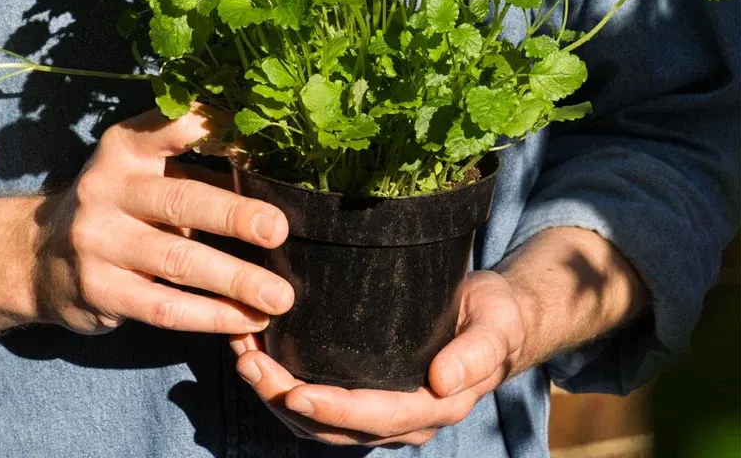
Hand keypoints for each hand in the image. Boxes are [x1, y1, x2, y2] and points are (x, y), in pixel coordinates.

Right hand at [30, 105, 293, 334]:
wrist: (38, 257)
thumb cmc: (120, 204)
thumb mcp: (146, 170)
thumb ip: (197, 168)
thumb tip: (269, 175)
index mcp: (127, 147)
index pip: (176, 128)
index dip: (220, 133)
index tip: (263, 146)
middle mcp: (108, 188)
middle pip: (182, 201)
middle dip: (235, 216)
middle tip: (279, 230)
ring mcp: (100, 242)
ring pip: (179, 260)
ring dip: (235, 280)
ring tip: (280, 296)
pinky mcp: (101, 291)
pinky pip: (164, 307)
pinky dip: (211, 316)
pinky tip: (245, 320)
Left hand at [231, 271, 524, 445]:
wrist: (495, 316)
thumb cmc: (495, 317)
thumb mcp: (494, 328)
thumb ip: (474, 355)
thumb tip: (441, 382)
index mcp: (433, 406)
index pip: (376, 416)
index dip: (333, 410)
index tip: (295, 393)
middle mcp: (402, 416)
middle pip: (335, 425)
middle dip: (286, 400)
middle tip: (250, 364)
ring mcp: (383, 406)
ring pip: (319, 419)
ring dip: (276, 394)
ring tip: (244, 357)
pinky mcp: (369, 386)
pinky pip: (322, 397)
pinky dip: (287, 382)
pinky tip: (264, 353)